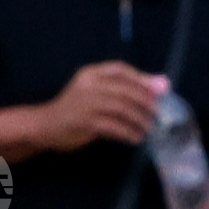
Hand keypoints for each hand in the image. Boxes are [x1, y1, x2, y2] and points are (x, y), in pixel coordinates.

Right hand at [37, 62, 163, 152]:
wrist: (46, 126)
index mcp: (90, 73)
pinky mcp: (86, 123)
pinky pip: (114, 126)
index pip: (120, 69)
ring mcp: (86, 104)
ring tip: (149, 129)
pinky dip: (129, 133)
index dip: (141, 79)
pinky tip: (136, 138)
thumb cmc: (75, 109)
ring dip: (140, 120)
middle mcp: (89, 85)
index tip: (156, 92)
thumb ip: (124, 88)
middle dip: (145, 102)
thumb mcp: (96, 92)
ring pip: (122, 108)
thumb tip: (162, 85)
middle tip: (158, 115)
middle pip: (125, 90)